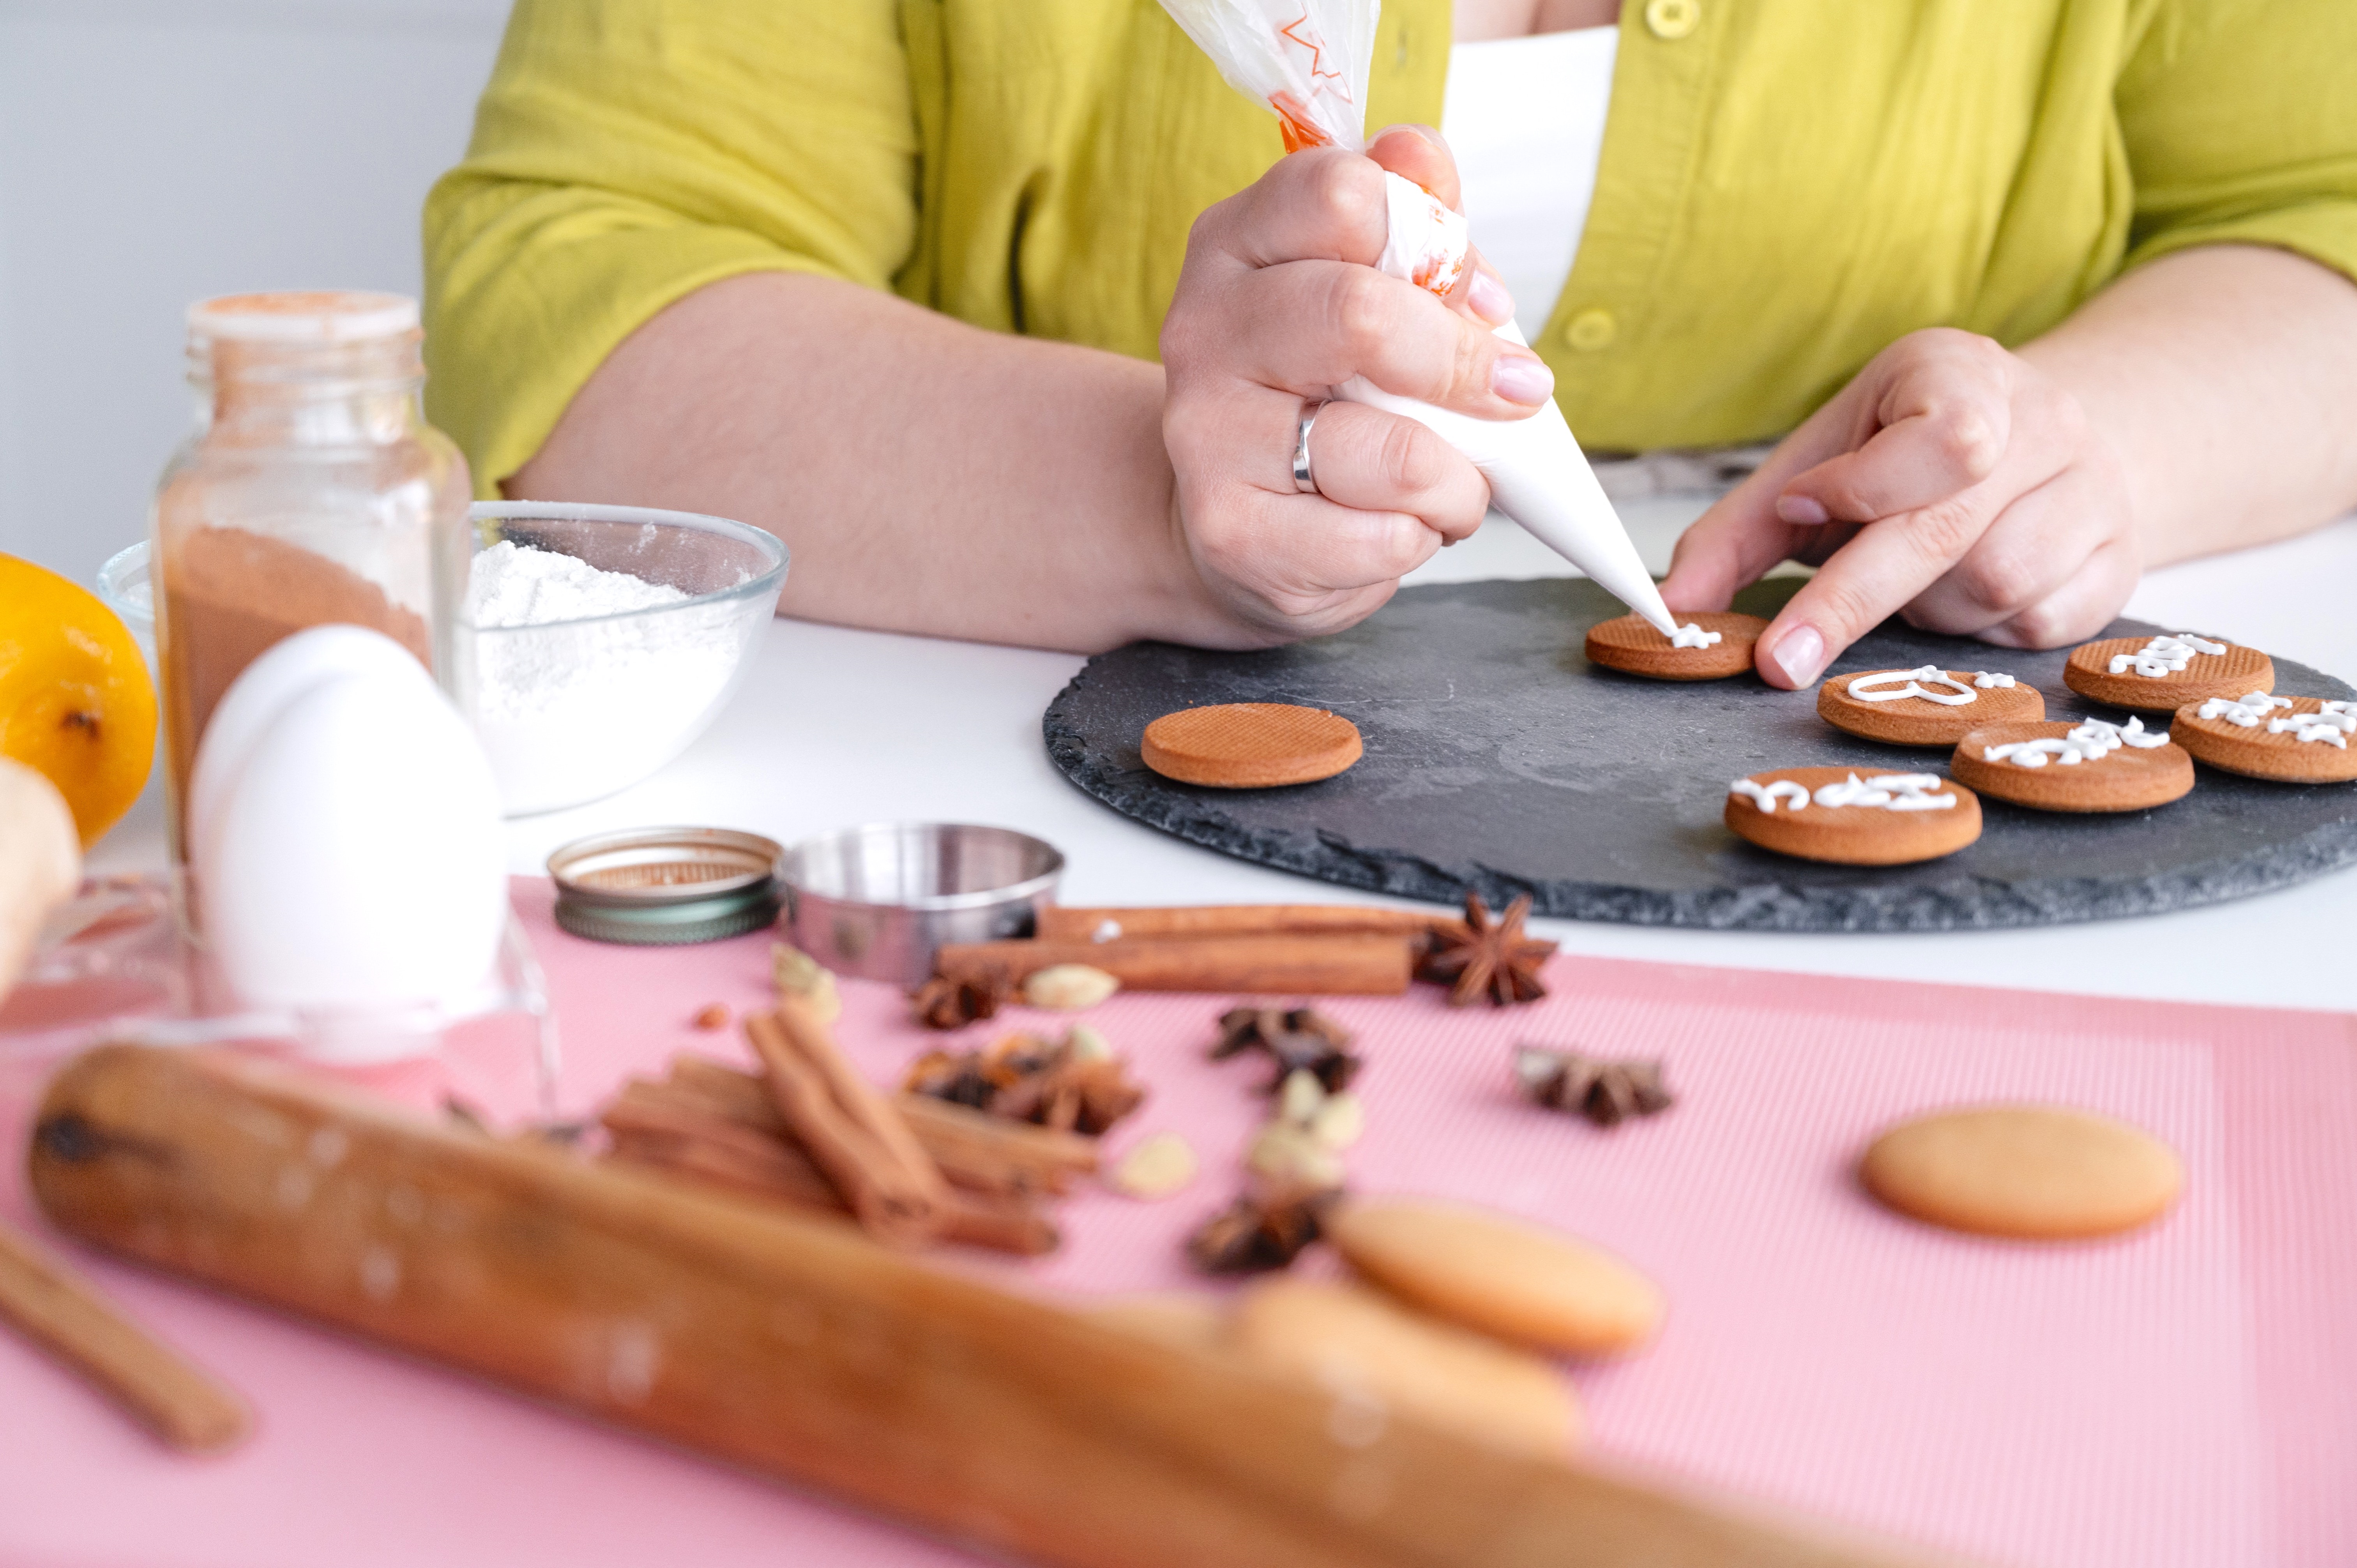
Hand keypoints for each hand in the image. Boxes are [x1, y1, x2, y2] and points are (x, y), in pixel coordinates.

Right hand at [1160, 126, 1553, 640]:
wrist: (1233, 521)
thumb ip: (1407, 222)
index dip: (1438, 245)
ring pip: (1393, 451)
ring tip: (1450, 486)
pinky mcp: (1232, 532)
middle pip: (1360, 314)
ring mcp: (1208, 435)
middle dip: (1464, 364)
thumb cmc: (1320, 395)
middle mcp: (1205, 330)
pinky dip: (1420, 539)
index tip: (1485, 302)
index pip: (1341, 195)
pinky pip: (1381, 538)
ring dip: (1459, 479)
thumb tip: (1423, 164)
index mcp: (1237, 244)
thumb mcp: (1366, 289)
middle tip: (1516, 396)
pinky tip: (1399, 530)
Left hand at [1658, 328, 2140, 687]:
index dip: (1862, 491)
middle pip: (1951, 531)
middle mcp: (2045, 421)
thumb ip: (1736, 534)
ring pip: (1995, 586)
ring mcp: (2095, 490)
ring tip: (1914, 578)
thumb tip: (1669, 606)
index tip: (1798, 512)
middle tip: (1781, 660)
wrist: (2039, 447)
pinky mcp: (2120, 561)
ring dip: (1929, 606)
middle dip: (1852, 599)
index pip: (1938, 442)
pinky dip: (1983, 628)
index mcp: (1962, 372)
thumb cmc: (1904, 455)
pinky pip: (2038, 623)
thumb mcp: (1816, 464)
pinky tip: (1965, 598)